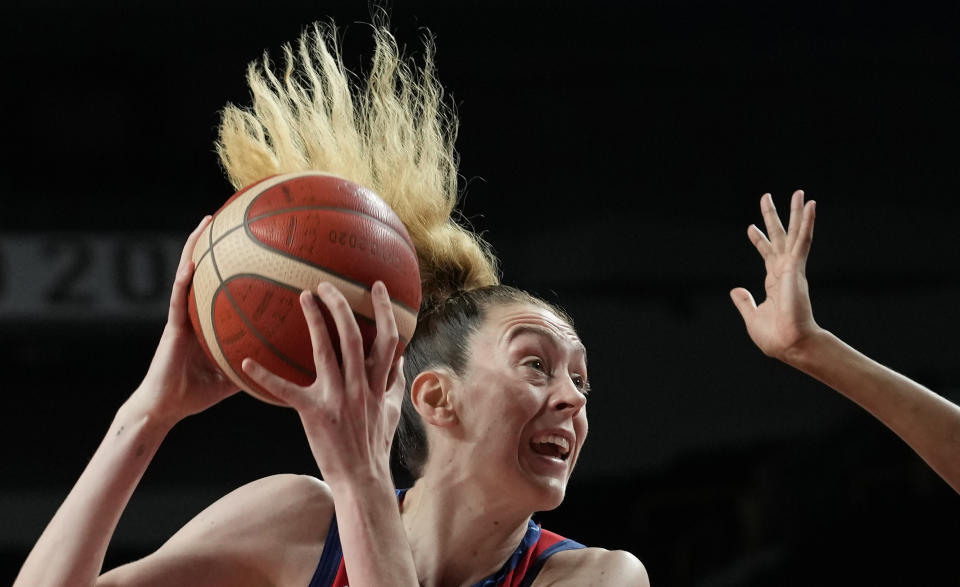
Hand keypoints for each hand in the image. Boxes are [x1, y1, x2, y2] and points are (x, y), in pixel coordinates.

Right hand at [130, 216, 238, 425]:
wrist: (165, 408)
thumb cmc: (194, 394)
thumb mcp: (233, 377)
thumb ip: (255, 366)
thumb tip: (286, 364)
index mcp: (206, 321)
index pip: (221, 284)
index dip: (232, 262)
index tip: (251, 240)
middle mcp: (193, 313)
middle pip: (206, 270)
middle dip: (216, 243)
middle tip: (232, 214)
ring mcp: (181, 317)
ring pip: (188, 274)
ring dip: (195, 247)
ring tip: (206, 221)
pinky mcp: (172, 327)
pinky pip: (179, 299)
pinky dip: (184, 279)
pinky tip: (192, 261)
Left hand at [241, 281, 403, 483]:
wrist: (362, 478)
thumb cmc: (375, 444)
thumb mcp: (391, 410)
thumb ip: (393, 382)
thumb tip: (398, 360)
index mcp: (378, 384)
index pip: (388, 340)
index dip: (384, 311)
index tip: (377, 288)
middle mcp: (360, 386)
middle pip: (354, 337)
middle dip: (342, 306)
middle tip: (328, 285)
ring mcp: (337, 398)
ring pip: (327, 351)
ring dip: (316, 321)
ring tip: (304, 297)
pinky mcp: (314, 413)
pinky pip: (286, 391)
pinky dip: (266, 376)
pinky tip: (246, 363)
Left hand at [730, 191, 820, 362]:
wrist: (790, 344)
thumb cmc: (774, 336)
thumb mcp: (752, 316)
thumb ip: (745, 302)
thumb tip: (735, 290)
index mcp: (774, 282)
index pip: (767, 255)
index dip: (760, 241)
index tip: (751, 228)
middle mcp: (785, 271)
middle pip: (780, 238)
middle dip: (774, 218)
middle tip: (767, 197)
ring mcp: (792, 268)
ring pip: (795, 234)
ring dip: (795, 213)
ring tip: (798, 193)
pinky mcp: (797, 267)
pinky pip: (803, 240)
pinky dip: (807, 222)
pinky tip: (810, 204)